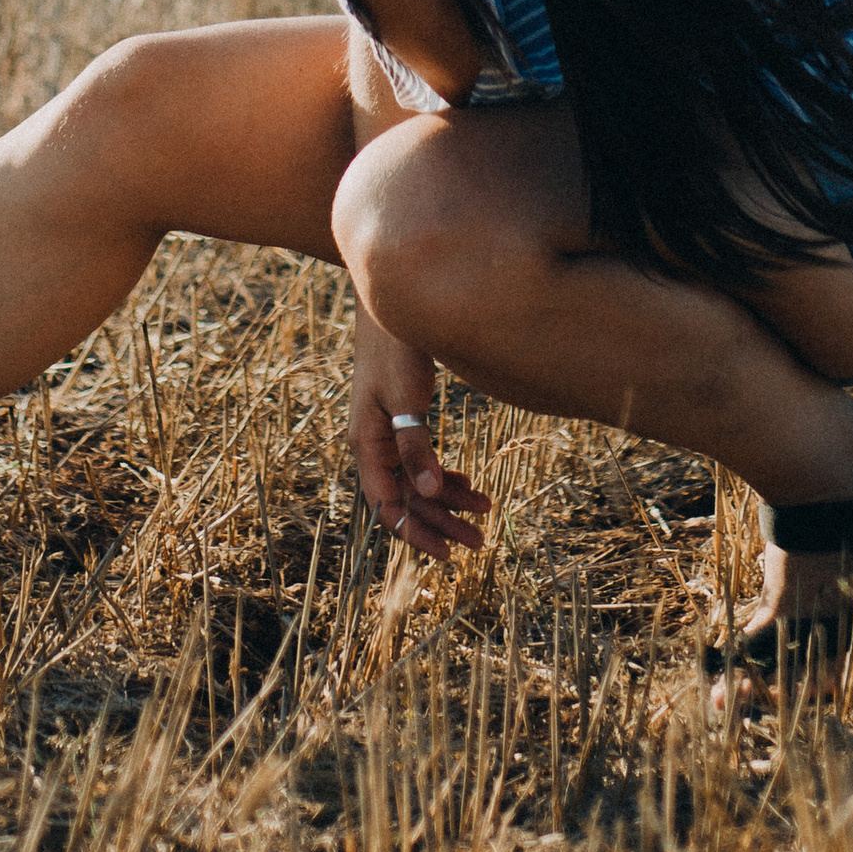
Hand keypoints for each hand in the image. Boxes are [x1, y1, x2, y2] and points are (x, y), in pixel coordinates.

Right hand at [349, 310, 488, 562]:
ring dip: (449, 499)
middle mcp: (373, 444)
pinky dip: (446, 474)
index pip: (389, 507)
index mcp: (366, 444)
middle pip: (407, 499)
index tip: (449, 553)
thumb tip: (431, 493)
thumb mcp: (406, 397)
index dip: (417, 534)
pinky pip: (422, 460)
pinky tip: (470, 483)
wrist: (393, 298)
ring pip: (418, 482)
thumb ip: (415, 447)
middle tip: (480, 542)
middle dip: (442, 522)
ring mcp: (387, 431)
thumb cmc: (394, 346)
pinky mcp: (403, 417)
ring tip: (486, 510)